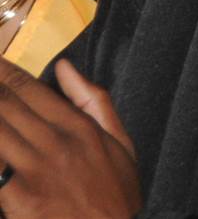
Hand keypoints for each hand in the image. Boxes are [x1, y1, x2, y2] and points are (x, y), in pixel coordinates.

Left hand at [0, 58, 139, 216]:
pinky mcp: (19, 196)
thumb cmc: (116, 194)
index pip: (30, 89)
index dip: (2, 72)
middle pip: (5, 105)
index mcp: (79, 126)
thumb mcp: (120, 142)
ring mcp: (35, 169)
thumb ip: (94, 100)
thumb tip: (65, 68)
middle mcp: (56, 142)